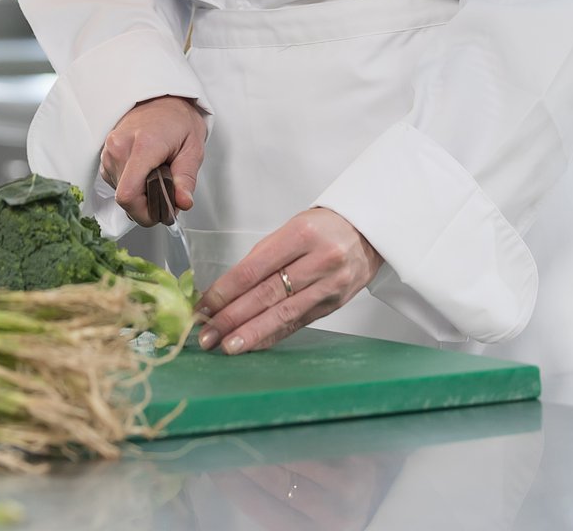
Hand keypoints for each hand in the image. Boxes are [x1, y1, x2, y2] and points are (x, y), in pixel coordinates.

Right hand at [98, 96, 205, 224]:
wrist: (161, 99)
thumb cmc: (177, 121)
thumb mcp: (193, 148)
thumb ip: (186, 178)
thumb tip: (182, 202)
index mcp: (143, 145)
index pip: (128, 194)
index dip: (145, 213)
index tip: (162, 212)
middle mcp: (119, 148)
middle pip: (125, 198)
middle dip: (148, 204)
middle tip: (168, 190)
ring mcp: (109, 151)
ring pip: (120, 193)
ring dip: (140, 194)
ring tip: (157, 175)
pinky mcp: (105, 156)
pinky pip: (116, 183)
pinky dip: (132, 185)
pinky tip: (145, 172)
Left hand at [196, 208, 381, 354]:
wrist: (368, 233)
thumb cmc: (324, 227)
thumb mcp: (292, 228)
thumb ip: (263, 256)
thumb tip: (226, 289)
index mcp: (301, 235)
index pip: (255, 268)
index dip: (226, 290)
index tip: (204, 306)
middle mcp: (318, 261)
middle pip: (266, 294)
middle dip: (232, 317)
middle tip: (207, 334)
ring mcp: (329, 286)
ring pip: (283, 314)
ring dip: (251, 333)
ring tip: (227, 346)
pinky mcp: (333, 305)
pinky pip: (298, 323)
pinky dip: (273, 335)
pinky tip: (254, 344)